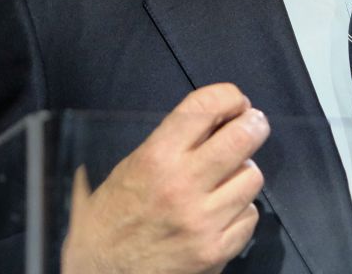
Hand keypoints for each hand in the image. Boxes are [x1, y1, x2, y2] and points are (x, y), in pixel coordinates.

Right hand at [61, 83, 269, 273]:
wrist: (97, 273)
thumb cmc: (110, 217)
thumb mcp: (130, 167)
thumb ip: (173, 141)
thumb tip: (218, 117)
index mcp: (156, 158)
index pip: (206, 107)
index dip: (229, 96)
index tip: (235, 102)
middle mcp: (181, 186)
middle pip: (243, 137)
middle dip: (253, 124)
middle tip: (252, 125)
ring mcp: (202, 221)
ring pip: (252, 177)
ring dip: (243, 173)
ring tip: (225, 179)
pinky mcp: (214, 251)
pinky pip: (250, 216)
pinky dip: (240, 211)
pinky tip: (221, 213)